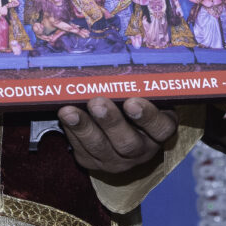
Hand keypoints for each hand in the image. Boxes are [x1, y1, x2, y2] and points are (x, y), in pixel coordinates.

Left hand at [59, 95, 178, 178]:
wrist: (120, 126)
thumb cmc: (135, 100)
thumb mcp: (145, 94)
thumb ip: (138, 84)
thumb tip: (118, 62)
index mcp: (160, 131)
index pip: (161, 128)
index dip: (148, 117)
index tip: (132, 101)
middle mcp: (142, 150)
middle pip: (128, 143)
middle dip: (110, 122)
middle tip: (97, 103)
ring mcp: (117, 160)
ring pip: (100, 149)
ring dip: (84, 128)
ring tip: (69, 111)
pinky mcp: (94, 163)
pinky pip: (82, 150)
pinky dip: (72, 132)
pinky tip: (64, 117)